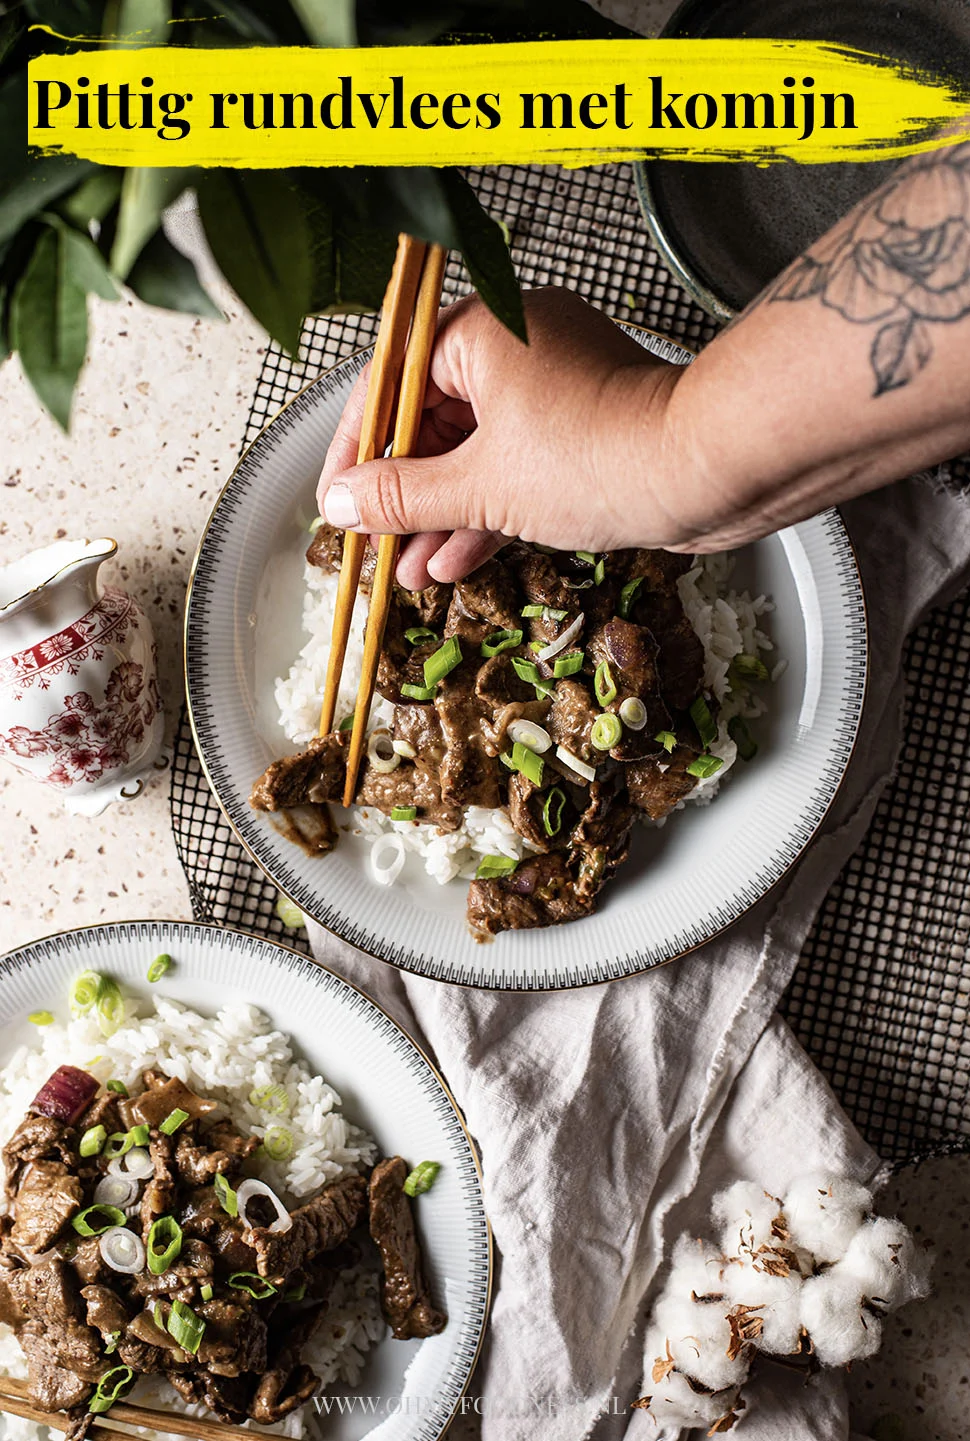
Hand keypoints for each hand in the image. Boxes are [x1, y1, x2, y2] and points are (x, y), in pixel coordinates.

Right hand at [316, 287, 692, 587]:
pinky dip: (487, 511)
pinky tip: (454, 562)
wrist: (708, 469)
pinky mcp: (583, 430)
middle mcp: (517, 347)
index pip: (390, 383)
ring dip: (441, 515)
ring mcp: (553, 388)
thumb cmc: (601, 455)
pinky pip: (517, 466)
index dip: (356, 449)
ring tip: (408, 570)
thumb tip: (344, 503)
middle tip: (374, 543)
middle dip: (403, 493)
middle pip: (432, 420)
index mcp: (481, 331)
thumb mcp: (481, 486)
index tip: (336, 499)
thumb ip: (403, 497)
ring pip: (476, 451)